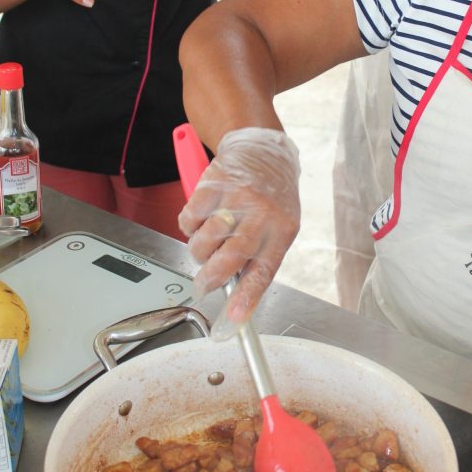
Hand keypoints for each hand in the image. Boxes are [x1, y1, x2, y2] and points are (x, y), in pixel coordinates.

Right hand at [178, 128, 300, 321]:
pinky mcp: (213, 185)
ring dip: (199, 252)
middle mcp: (261, 214)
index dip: (246, 299)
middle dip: (211, 279)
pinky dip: (189, 227)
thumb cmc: (272, 197)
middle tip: (203, 285)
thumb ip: (259, 258)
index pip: (263, 272)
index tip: (233, 321)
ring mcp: (236, 198)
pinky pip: (190, 219)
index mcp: (282, 230)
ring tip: (205, 247)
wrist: (263, 150)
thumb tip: (238, 299)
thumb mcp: (279, 227)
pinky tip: (200, 221)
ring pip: (205, 241)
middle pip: (230, 257)